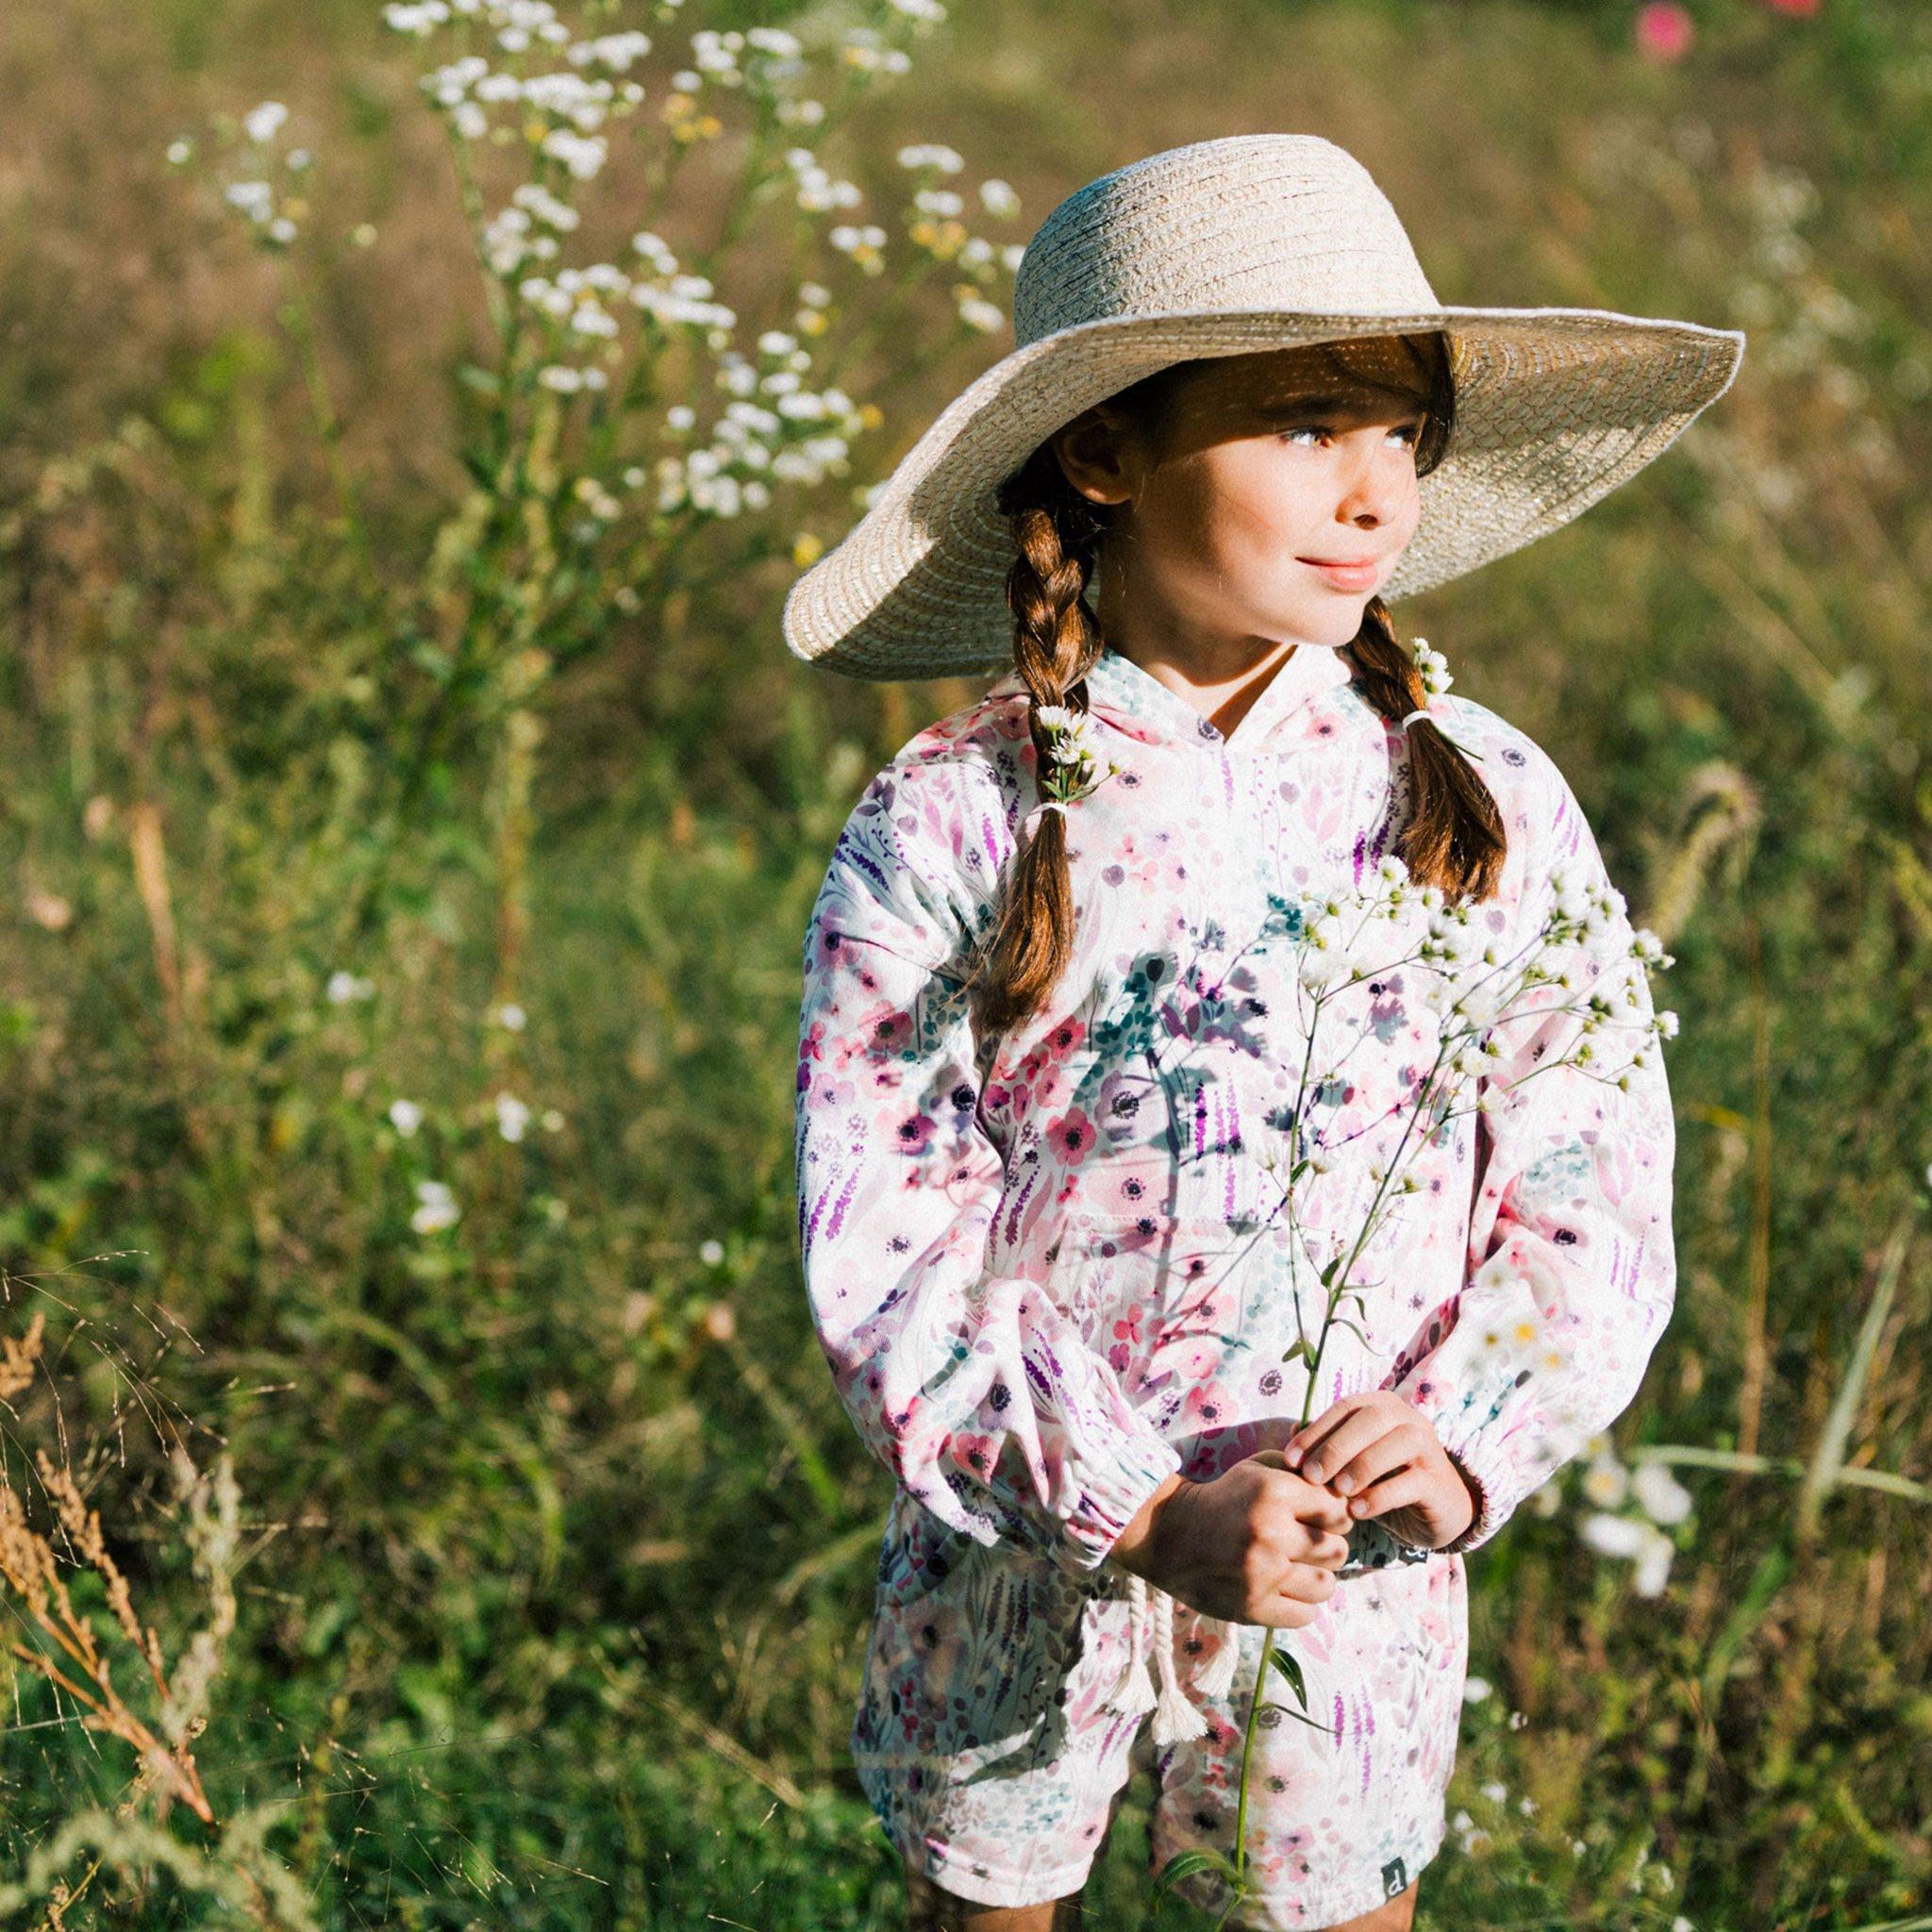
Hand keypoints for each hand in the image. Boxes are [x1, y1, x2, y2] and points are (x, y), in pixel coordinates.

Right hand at [1108, 1452, 1354, 1628]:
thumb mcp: (1256, 1469)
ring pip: (1326, 1586)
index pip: (1338, 1512)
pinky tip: (1284, 1590)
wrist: (1170, 1533)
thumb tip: (1343, 1490)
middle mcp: (1271, 1533)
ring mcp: (1263, 1574)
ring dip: (1316, 1578)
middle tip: (1308, 1545)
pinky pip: (1305, 1615)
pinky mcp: (1253, 1607)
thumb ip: (1300, 1472)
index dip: (1332, 1516)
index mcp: (1273, 1493)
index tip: (1318, 1518)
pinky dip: (1300, 1605)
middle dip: (1326, 1546)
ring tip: (1297, 1570)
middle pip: (1337, 1550)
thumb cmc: (1222, 1498)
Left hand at [1282, 1390, 1478, 1551]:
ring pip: (1396, 1443)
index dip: (1315, 1432)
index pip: (1345, 1408)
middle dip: (1335, 1446)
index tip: (1290, 1459)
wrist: (1438, 1509)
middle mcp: (1408, 1419)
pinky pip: (1411, 1482)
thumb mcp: (1354, 1461)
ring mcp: (1428, 1447)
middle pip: (1370, 1419)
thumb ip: (1327, 1446)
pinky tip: (1358, 1511)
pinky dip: (1381, 1496)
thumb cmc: (1387, 1479)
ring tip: (1337, 1490)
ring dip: (1361, 1466)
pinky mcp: (1437, 1481)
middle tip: (1311, 1475)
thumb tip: (1292, 1434)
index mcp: (1383, 1406)